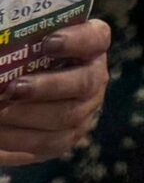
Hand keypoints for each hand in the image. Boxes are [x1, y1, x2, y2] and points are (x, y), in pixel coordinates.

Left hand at [0, 18, 109, 167]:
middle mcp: (95, 77)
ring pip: (65, 117)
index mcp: (90, 46)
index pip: (96, 38)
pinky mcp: (66, 139)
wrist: (23, 97)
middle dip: (46, 86)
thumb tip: (1, 55)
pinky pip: (46, 144)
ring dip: (24, 116)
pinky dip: (16, 140)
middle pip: (84, 82)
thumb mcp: (25, 50)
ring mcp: (84, 111)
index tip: (48, 42)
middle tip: (12, 88)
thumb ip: (18, 48)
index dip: (76, 41)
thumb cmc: (22, 62)